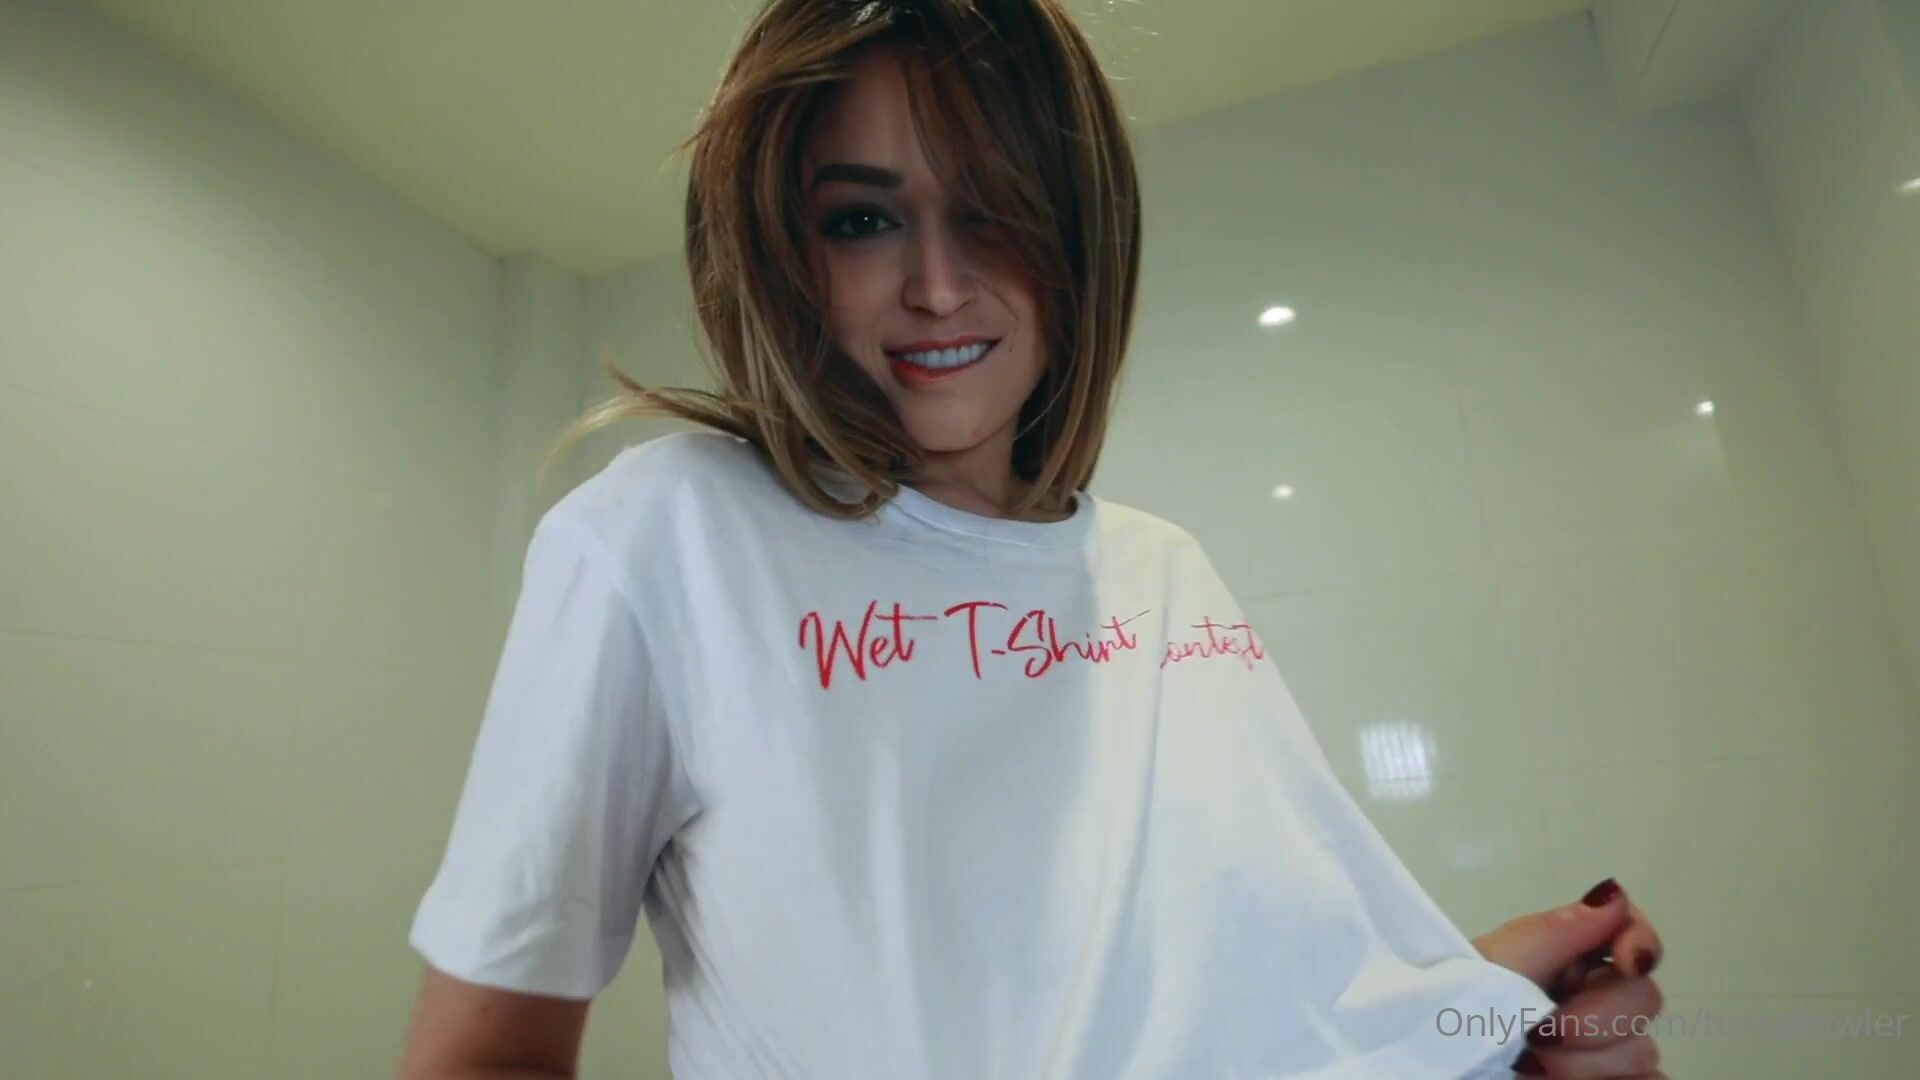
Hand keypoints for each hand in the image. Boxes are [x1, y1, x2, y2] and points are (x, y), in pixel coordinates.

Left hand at [1471, 878, 1667, 1077]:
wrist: (1447, 1055)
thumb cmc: (1459, 1005)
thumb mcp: (1497, 961)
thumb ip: (1557, 931)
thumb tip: (1614, 894)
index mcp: (1570, 957)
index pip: (1632, 931)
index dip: (1640, 941)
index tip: (1627, 961)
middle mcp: (1595, 999)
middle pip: (1644, 998)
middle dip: (1594, 1019)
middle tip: (1542, 1033)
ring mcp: (1605, 1049)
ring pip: (1643, 1051)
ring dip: (1588, 1064)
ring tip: (1533, 1066)